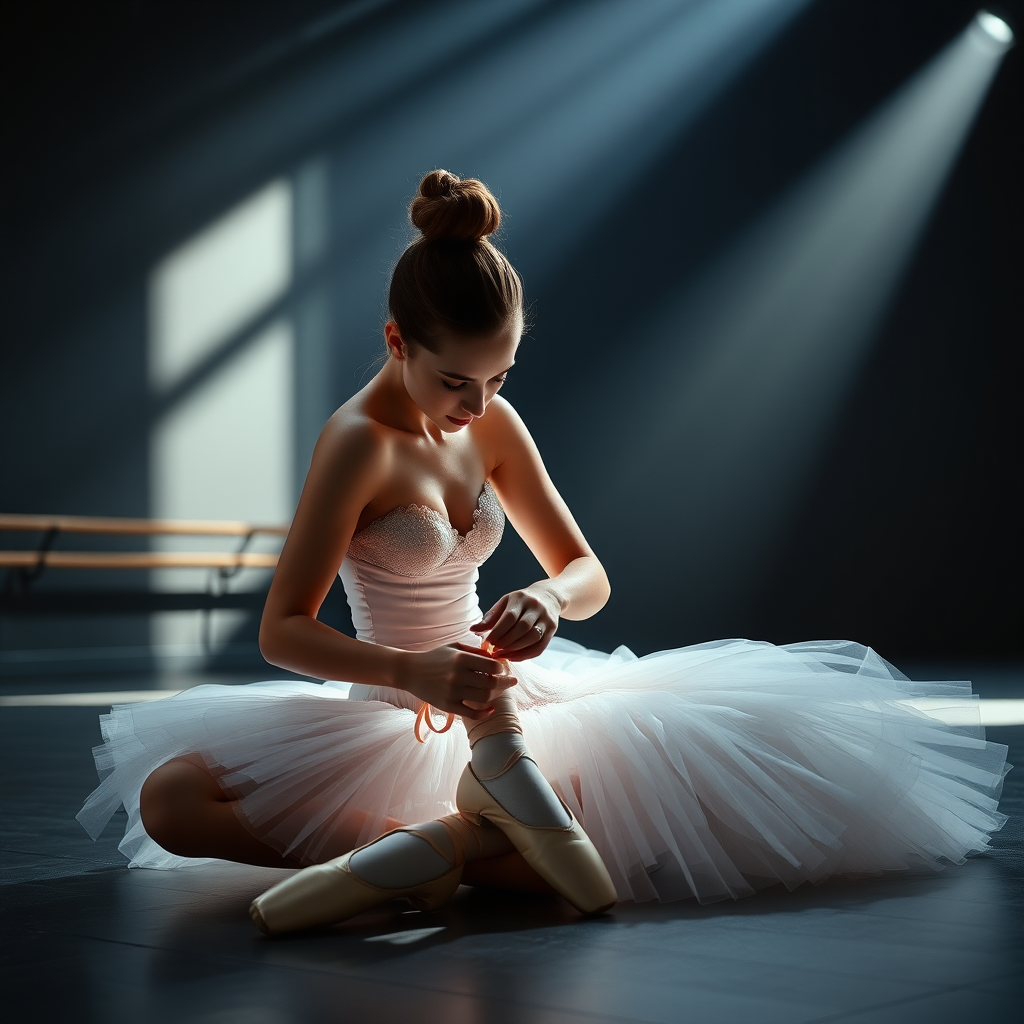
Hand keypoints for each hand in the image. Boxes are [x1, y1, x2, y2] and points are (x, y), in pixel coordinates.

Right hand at [398, 642, 516, 720]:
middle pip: (492, 684)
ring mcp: (452, 692)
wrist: (410, 671)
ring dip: (496, 696)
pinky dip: (485, 713)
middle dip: (505, 683)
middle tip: (511, 682)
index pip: (493, 666)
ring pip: (484, 698)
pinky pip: (472, 713)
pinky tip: (491, 709)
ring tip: (499, 692)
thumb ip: (476, 651)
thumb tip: (497, 658)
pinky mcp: (447, 705)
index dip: (502, 668)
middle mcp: (457, 675)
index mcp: (461, 658)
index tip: (503, 669)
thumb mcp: (455, 647)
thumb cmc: (435, 657)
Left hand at [471, 585, 559, 660]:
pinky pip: (540, 647)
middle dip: (506, 642)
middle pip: (522, 628)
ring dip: (516, 650)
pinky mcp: (553, 629)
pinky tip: (514, 658)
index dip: (498, 631)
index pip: (510, 617)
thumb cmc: (519, 603)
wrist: (547, 597)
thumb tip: (473, 630)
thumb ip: (490, 618)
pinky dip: (526, 655)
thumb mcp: (504, 604)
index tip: (487, 642)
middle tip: (494, 651)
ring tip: (502, 655)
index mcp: (521, 598)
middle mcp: (536, 607)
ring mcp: (546, 618)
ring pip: (533, 637)